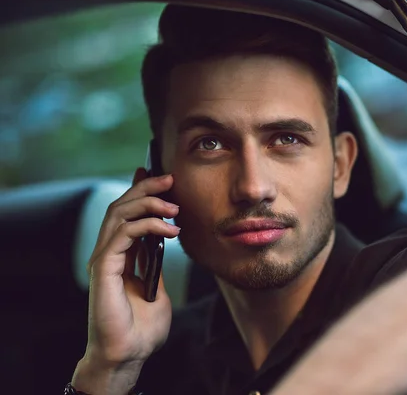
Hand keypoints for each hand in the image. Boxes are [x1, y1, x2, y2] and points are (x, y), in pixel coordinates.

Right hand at [72, 169, 179, 392]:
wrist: (130, 354)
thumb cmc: (143, 328)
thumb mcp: (157, 288)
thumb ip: (156, 265)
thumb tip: (166, 243)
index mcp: (121, 256)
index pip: (127, 214)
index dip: (141, 192)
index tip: (161, 178)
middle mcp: (110, 253)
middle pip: (121, 207)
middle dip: (146, 188)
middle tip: (169, 178)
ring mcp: (104, 259)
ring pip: (119, 214)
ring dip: (148, 203)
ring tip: (174, 206)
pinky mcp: (104, 268)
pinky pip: (122, 235)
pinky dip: (147, 225)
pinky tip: (169, 229)